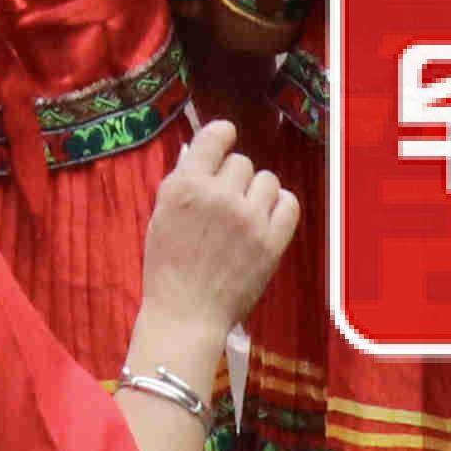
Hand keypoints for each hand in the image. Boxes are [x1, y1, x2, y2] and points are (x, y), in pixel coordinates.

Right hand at [130, 119, 300, 352]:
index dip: (222, 136)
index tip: (225, 140)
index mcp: (186, 186)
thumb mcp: (161, 215)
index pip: (215, 137)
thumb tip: (205, 153)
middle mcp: (219, 196)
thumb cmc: (167, 267)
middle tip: (226, 201)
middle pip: (242, 162)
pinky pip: (289, 204)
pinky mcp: (271, 242)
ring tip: (246, 213)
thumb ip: (183, 182)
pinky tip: (267, 217)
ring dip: (257, 192)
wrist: (186, 315)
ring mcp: (248, 219)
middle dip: (234, 178)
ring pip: (267, 179)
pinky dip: (280, 206)